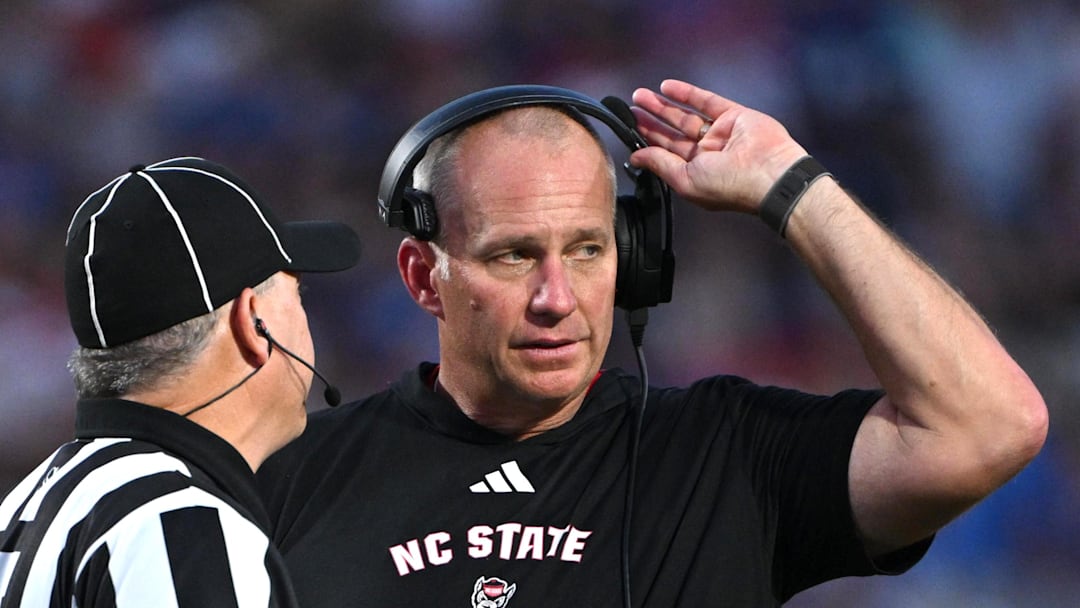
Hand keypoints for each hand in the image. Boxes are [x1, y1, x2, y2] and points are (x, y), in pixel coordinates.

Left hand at [629, 79, 807, 213]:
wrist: (769, 173)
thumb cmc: (729, 185)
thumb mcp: (684, 179)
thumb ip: (659, 164)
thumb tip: (635, 157)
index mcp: (696, 173)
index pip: (666, 153)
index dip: (648, 140)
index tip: (629, 128)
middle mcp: (708, 154)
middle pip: (673, 133)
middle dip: (652, 120)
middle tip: (632, 107)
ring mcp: (721, 133)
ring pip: (686, 115)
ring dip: (663, 105)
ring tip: (640, 96)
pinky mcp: (734, 115)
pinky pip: (706, 101)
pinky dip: (687, 94)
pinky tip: (667, 87)